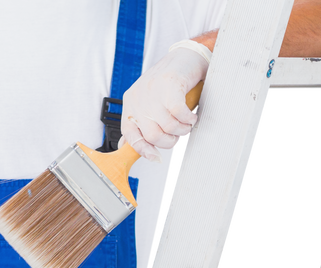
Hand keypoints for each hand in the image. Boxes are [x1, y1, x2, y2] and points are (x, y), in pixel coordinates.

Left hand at [119, 43, 209, 162]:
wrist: (185, 57)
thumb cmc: (170, 81)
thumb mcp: (149, 103)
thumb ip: (141, 124)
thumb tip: (130, 147)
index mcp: (131, 103)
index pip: (130, 134)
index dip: (143, 149)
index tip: (155, 157)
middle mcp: (139, 97)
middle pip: (152, 135)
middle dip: (169, 141)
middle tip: (178, 134)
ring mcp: (153, 90)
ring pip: (167, 127)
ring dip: (182, 130)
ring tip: (186, 123)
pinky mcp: (169, 85)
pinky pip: (178, 113)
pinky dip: (188, 118)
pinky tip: (191, 115)